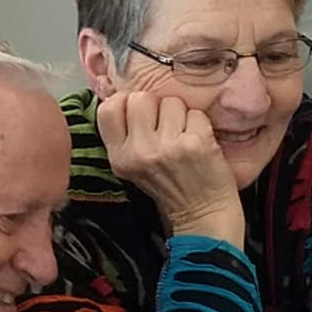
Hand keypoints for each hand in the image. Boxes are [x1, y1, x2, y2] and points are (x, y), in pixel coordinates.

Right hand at [97, 91, 244, 247]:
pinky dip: (201, 124)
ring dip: (181, 115)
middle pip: (140, 98)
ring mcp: (168, 147)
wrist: (202, 216)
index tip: (140, 114)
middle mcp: (139, 151)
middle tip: (166, 128)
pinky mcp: (196, 143)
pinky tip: (200, 143)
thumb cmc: (169, 187)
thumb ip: (126, 134)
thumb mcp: (133, 166)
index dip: (126, 103)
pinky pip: (196, 113)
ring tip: (184, 138)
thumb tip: (126, 95)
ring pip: (171, 101)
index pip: (108, 108)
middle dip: (156, 107)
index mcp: (119, 157)